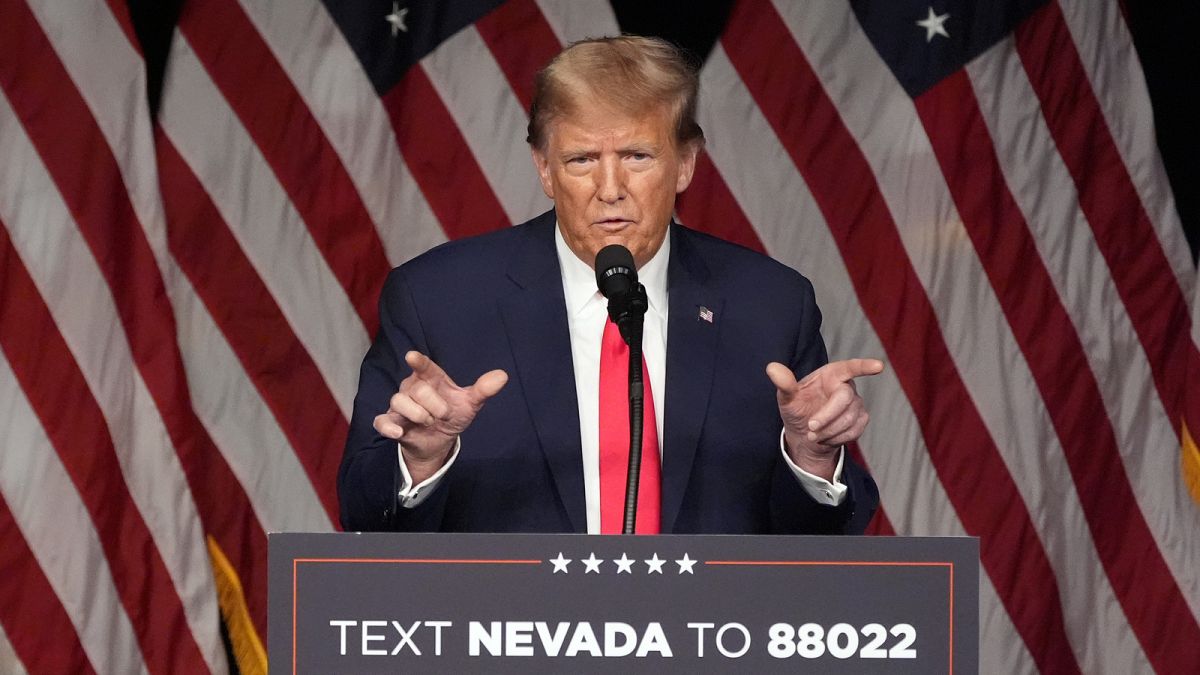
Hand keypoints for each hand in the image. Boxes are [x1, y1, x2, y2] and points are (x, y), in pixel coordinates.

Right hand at [374, 351, 507, 482]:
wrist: (439, 441)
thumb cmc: (451, 414)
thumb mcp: (469, 404)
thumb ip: (483, 389)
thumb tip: (503, 376)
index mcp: (430, 379)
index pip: (424, 367)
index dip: (418, 362)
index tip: (412, 356)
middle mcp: (412, 388)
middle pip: (417, 389)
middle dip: (433, 405)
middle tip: (442, 415)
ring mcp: (400, 405)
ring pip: (399, 401)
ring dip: (416, 414)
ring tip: (428, 422)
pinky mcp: (390, 422)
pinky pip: (382, 421)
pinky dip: (388, 426)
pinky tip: (399, 433)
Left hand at [766, 358, 883, 480]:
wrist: (805, 434)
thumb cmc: (797, 410)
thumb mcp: (786, 398)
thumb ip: (784, 383)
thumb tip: (772, 368)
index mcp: (830, 375)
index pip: (848, 367)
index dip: (863, 367)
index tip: (878, 367)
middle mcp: (846, 386)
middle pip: (845, 398)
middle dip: (827, 416)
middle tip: (810, 427)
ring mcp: (856, 403)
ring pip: (850, 417)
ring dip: (829, 430)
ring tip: (812, 434)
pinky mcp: (861, 419)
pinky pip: (855, 430)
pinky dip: (837, 437)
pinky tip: (825, 437)